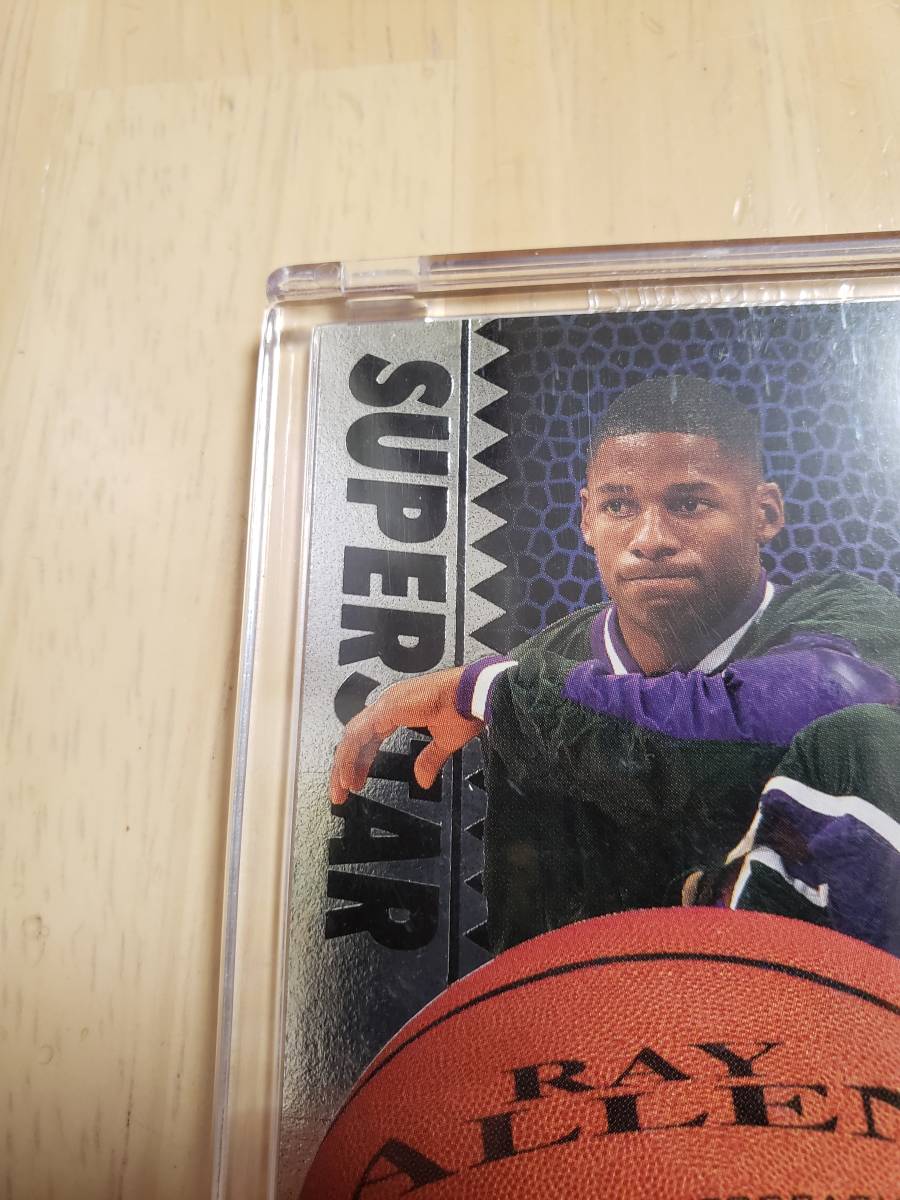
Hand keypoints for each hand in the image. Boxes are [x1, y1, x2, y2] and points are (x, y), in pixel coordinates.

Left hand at [329, 666, 483, 804]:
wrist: (476, 693)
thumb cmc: (466, 708)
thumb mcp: (444, 742)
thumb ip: (429, 760)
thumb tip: (422, 779)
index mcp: (399, 708)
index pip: (368, 738)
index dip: (360, 760)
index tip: (356, 781)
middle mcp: (389, 704)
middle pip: (355, 738)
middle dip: (345, 765)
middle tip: (341, 790)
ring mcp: (386, 704)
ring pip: (352, 737)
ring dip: (343, 764)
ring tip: (341, 788)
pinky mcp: (388, 708)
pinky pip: (359, 735)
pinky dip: (350, 756)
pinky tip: (348, 774)